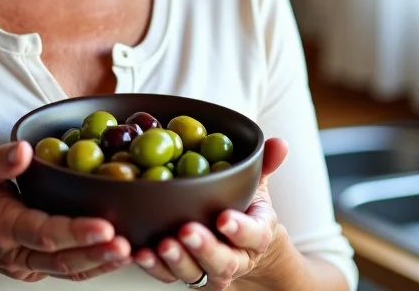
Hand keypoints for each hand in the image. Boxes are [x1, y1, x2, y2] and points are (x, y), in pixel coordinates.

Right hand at [0, 140, 132, 281]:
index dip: (75, 232)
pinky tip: (120, 256)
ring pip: (70, 271)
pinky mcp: (38, 270)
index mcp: (4, 225)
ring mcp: (29, 266)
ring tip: (132, 252)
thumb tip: (25, 149)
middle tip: (126, 244)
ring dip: (101, 263)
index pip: (42, 232)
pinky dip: (96, 265)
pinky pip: (69, 271)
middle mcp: (18, 252)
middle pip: (62, 259)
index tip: (104, 226)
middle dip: (96, 253)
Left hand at [133, 138, 289, 288]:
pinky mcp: (183, 274)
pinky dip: (152, 266)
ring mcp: (208, 270)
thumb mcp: (257, 184)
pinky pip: (167, 275)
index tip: (224, 218)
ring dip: (176, 260)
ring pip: (194, 273)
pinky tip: (139, 252)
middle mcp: (235, 258)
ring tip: (162, 244)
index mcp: (257, 234)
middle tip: (187, 230)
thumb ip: (265, 164)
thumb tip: (279, 143)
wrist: (235, 243)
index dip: (242, 230)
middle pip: (224, 262)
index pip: (256, 235)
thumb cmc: (243, 207)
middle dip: (205, 248)